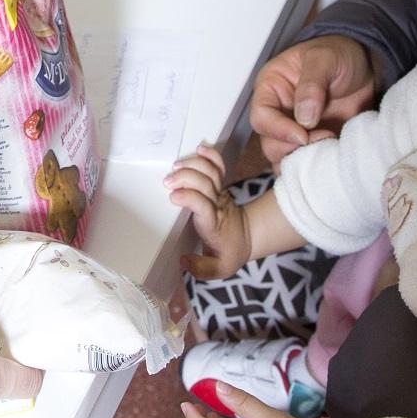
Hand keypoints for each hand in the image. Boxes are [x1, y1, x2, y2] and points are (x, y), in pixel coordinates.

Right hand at [166, 144, 248, 279]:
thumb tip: (184, 261)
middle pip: (205, 184)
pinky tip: (199, 148)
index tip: (173, 197)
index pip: (204, 206)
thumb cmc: (228, 251)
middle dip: (186, 178)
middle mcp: (217, 205)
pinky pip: (218, 166)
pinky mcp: (219, 185)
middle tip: (168, 181)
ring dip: (193, 165)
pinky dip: (210, 155)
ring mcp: (219, 193)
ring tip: (176, 166)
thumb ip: (201, 268)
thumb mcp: (219, 269)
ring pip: (210, 172)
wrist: (248, 237)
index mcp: (213, 224)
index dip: (189, 198)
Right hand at [249, 35, 376, 165]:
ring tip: (330, 143)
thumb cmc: (340, 55)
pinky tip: (332, 154)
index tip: (303, 134)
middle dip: (294, 146)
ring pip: (283, 157)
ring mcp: (294, 130)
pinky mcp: (311, 143)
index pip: (261, 116)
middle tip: (324, 136)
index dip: (278, 129)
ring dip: (304, 158)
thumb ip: (312, 83)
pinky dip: (314, 165)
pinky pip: (303, 163)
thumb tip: (304, 116)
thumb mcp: (325, 57)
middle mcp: (278, 111)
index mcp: (271, 87)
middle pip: (269, 142)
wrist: (366, 69)